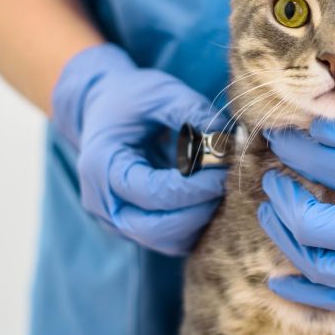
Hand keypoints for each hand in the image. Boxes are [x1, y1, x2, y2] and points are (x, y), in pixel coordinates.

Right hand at [52, 44, 226, 255]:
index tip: (226, 166)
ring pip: (165, 241)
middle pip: (156, 229)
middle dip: (200, 209)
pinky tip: (210, 196)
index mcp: (103, 166)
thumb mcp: (161, 93)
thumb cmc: (131, 97)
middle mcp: (103, 202)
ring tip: (221, 187)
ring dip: (200, 220)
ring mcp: (116, 219)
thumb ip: (193, 113)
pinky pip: (168, 238)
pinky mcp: (133, 225)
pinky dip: (194, 224)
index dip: (194, 185)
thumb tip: (231, 139)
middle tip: (228, 181)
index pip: (152, 192)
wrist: (102, 106)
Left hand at [258, 90, 334, 314]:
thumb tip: (315, 132)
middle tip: (271, 179)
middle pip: (311, 227)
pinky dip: (309, 298)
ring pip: (320, 271)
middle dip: (280, 198)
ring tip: (272, 214)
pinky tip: (279, 284)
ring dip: (285, 241)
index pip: (323, 166)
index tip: (278, 134)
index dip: (292, 146)